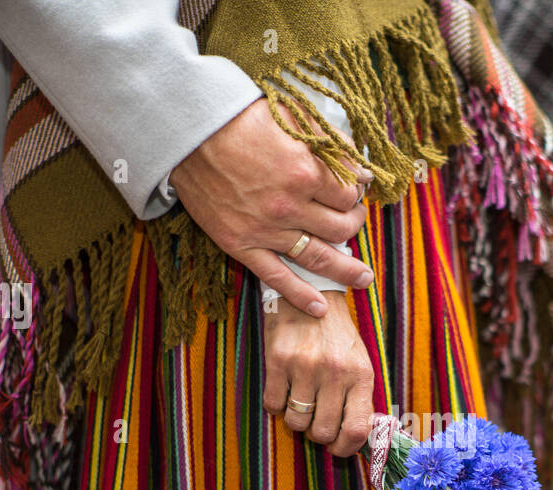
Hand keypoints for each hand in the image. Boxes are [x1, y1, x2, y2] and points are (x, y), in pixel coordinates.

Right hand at [169, 98, 372, 317]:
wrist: (189, 133)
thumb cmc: (240, 120)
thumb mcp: (293, 118)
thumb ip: (331, 144)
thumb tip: (363, 171)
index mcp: (306, 172)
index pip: (348, 195)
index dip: (355, 194)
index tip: (353, 192)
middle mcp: (290, 206)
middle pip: (340, 228)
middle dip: (354, 224)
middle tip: (355, 220)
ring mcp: (267, 230)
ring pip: (319, 257)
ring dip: (346, 269)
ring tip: (363, 278)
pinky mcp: (242, 245)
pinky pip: (276, 277)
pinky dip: (300, 295)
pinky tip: (319, 308)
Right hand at [261, 294, 373, 456]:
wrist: (311, 292)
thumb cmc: (337, 336)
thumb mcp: (359, 363)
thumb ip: (360, 400)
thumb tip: (360, 439)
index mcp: (361, 375)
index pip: (357, 430)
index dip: (345, 449)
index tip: (338, 447)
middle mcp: (334, 372)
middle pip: (322, 432)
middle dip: (317, 433)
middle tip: (316, 418)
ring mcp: (304, 367)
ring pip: (295, 422)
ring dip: (296, 419)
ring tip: (301, 400)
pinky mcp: (277, 360)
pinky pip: (272, 405)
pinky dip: (276, 404)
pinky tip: (284, 388)